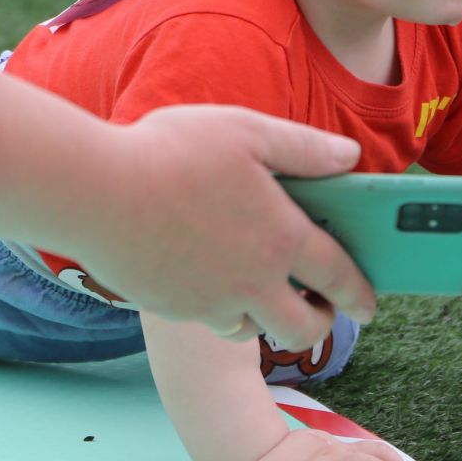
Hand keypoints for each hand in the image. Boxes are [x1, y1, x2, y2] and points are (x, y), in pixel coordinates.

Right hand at [75, 105, 372, 351]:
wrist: (93, 191)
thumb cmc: (170, 151)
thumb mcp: (247, 131)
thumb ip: (304, 147)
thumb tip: (348, 156)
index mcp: (281, 238)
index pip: (339, 277)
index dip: (359, 294)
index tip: (368, 306)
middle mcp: (252, 281)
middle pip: (302, 328)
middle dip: (319, 323)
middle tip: (317, 309)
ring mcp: (210, 301)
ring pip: (252, 329)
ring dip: (266, 317)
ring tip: (260, 288)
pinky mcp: (174, 308)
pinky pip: (209, 320)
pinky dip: (221, 309)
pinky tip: (210, 279)